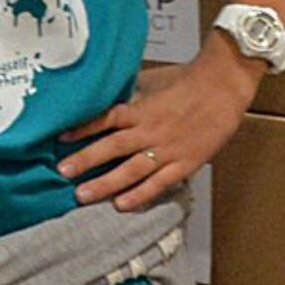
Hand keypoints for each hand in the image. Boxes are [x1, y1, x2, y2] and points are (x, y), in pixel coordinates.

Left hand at [60, 45, 254, 212]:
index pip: (105, 118)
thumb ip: (132, 93)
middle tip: (62, 172)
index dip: (82, 128)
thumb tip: (110, 95)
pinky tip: (122, 205)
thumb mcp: (154, 80)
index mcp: (141, 109)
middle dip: (85, 161)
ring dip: (105, 183)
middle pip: (112, 148)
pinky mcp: (185, 163)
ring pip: (131, 170)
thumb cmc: (190, 80)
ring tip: (83, 195)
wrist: (223, 85)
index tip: (61, 137)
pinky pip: (159, 183)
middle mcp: (150, 130)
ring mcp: (167, 150)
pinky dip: (140, 195)